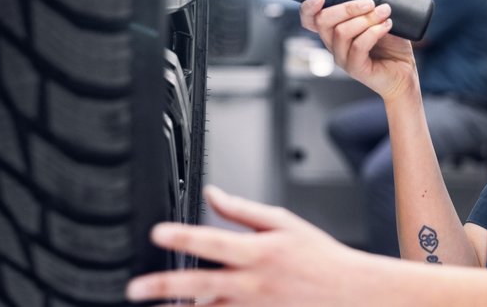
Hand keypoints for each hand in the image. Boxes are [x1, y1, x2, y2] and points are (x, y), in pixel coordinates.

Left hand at [126, 186, 376, 305]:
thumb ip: (242, 210)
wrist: (353, 295)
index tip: (157, 233)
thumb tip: (212, 192)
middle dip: (163, 288)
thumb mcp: (283, 224)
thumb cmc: (319, 258)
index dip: (183, 237)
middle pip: (200, 286)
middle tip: (134, 289)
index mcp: (258, 253)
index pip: (213, 242)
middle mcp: (253, 285)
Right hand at [299, 0, 418, 101]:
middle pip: (324, 22)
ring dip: (365, 19)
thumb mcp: (382, 11)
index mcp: (334, 30)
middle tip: (370, 2)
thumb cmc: (392, 44)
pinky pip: (358, 46)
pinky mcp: (356, 68)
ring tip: (385, 12)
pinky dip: (373, 32)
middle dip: (347, 7)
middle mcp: (333, 44)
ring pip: (342, 32)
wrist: (405, 71)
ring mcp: (343, 57)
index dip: (308, 7)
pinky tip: (387, 26)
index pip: (309, 19)